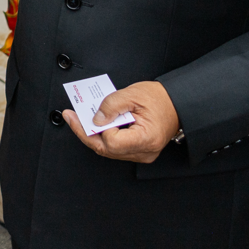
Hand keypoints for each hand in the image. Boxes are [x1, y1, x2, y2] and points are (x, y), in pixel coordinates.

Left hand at [64, 81, 179, 163]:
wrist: (177, 104)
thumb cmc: (160, 99)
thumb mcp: (133, 94)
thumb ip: (111, 106)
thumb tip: (95, 119)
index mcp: (146, 139)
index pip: (113, 143)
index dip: (100, 129)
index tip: (90, 115)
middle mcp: (144, 152)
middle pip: (106, 149)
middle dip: (85, 133)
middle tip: (71, 117)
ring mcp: (141, 154)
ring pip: (108, 150)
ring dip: (92, 134)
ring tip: (78, 118)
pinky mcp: (137, 151)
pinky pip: (114, 147)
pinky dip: (103, 135)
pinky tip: (94, 123)